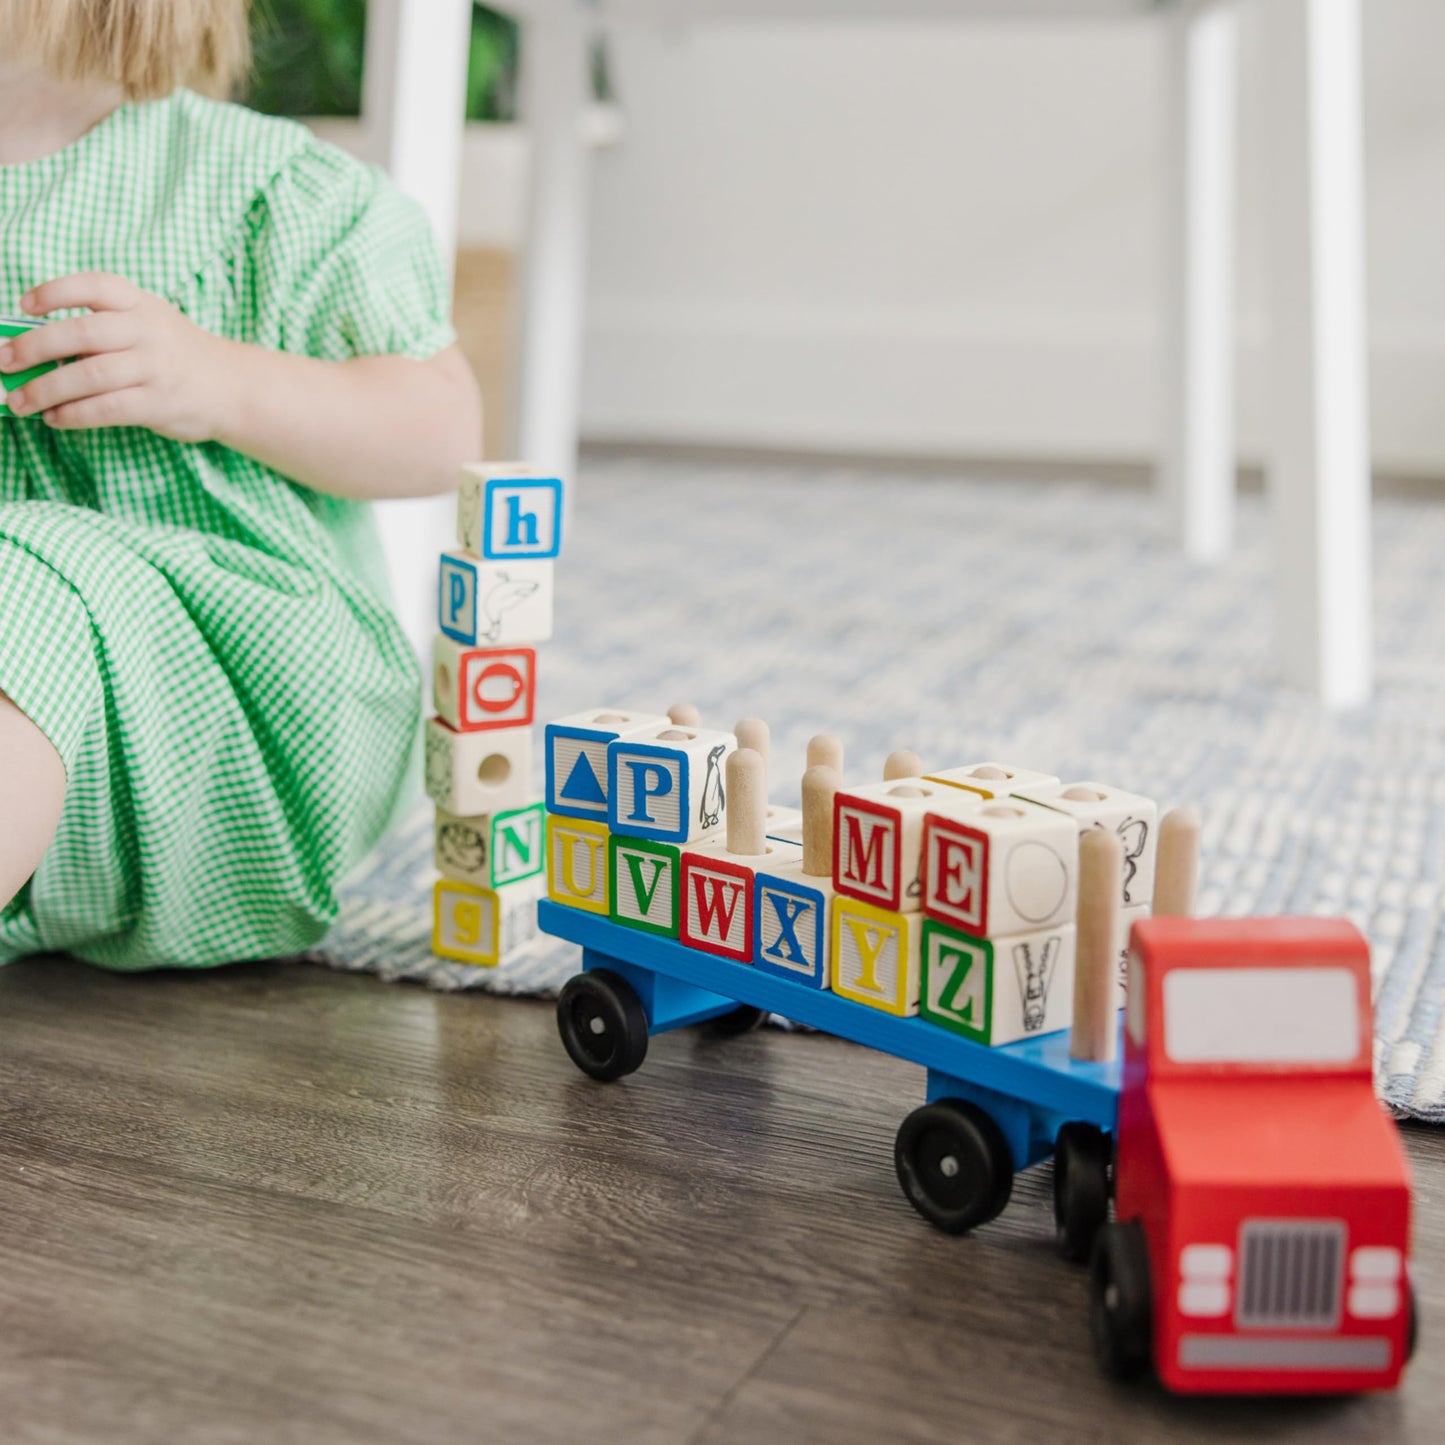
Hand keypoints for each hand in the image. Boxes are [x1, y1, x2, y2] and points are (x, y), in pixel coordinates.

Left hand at [0, 273, 233, 441]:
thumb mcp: (147, 324)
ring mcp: (155, 368)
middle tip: (4, 362)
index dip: (55, 292)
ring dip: (46, 389)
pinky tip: (54, 418)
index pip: (93, 287)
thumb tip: (34, 347)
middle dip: (34, 347)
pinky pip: (107, 409)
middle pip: (81, 333)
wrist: (233, 387)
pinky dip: (74, 414)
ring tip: (19, 401)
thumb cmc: (177, 354)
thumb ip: (101, 328)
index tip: (24, 306)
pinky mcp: (159, 403)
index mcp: (140, 304)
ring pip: (89, 376)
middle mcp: (147, 331)